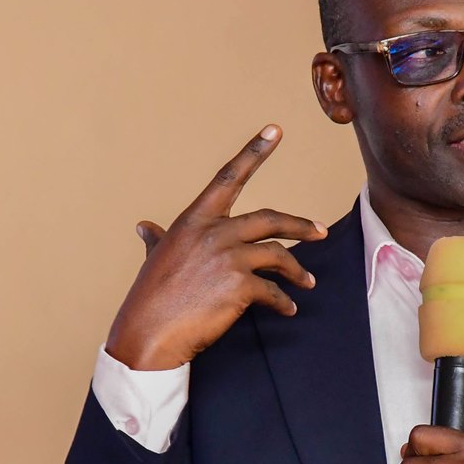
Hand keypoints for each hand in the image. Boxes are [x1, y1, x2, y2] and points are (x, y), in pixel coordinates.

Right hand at [104, 125, 326, 370]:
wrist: (149, 333)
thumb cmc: (150, 298)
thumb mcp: (155, 259)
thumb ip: (158, 239)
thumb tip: (145, 227)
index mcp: (194, 220)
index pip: (228, 178)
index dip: (253, 152)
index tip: (274, 130)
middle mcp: (214, 233)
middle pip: (270, 219)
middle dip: (300, 226)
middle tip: (319, 231)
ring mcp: (229, 258)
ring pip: (279, 255)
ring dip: (298, 271)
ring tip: (308, 282)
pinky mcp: (240, 286)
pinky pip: (273, 291)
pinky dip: (284, 302)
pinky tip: (289, 309)